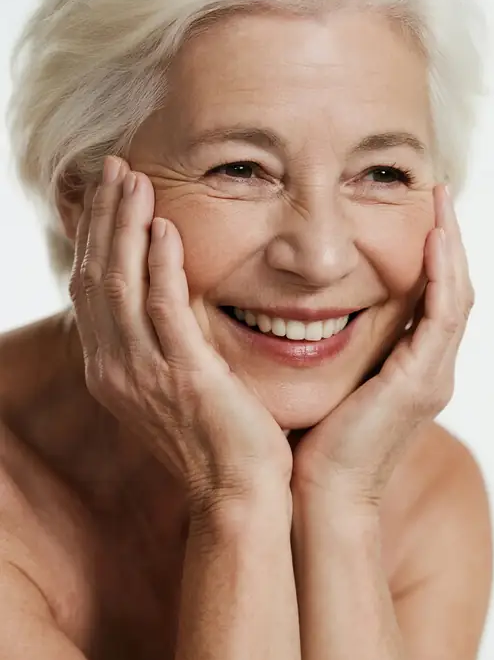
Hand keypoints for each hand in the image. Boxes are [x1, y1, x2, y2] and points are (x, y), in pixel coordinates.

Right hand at [68, 156, 291, 513]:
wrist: (237, 492)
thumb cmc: (216, 437)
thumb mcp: (173, 385)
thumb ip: (160, 341)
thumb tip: (164, 298)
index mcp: (109, 368)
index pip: (89, 288)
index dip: (95, 237)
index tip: (107, 195)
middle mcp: (114, 367)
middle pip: (94, 275)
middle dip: (103, 217)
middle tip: (115, 168)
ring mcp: (143, 372)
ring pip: (119, 283)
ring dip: (124, 226)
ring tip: (135, 179)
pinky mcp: (182, 374)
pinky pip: (163, 308)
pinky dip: (160, 264)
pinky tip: (165, 228)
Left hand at [290, 184, 474, 506]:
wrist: (321, 494)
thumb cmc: (315, 444)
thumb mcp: (328, 383)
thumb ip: (331, 349)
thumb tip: (297, 311)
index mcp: (411, 370)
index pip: (433, 301)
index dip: (431, 257)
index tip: (419, 214)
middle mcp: (431, 371)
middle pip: (454, 292)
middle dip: (448, 241)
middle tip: (438, 194)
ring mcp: (432, 378)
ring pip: (457, 297)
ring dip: (451, 246)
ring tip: (441, 201)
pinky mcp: (421, 383)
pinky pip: (443, 317)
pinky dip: (442, 276)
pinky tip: (433, 239)